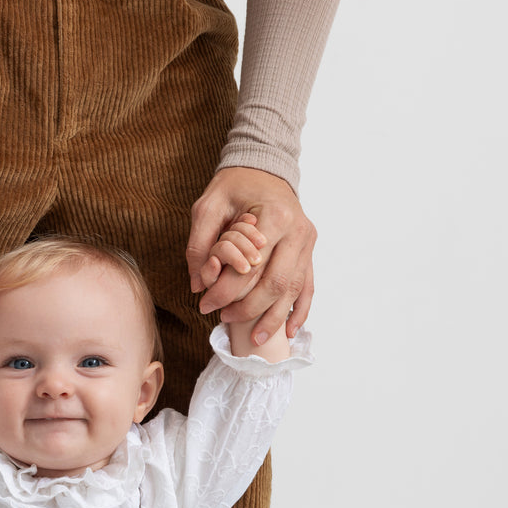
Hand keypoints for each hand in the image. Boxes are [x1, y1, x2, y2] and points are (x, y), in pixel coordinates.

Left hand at [186, 167, 316, 342]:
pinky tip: (289, 331)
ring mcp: (307, 243)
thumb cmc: (235, 186)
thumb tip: (199, 284)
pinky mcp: (309, 252)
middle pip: (276, 283)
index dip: (226, 290)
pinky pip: (307, 287)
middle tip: (223, 319)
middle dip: (249, 308)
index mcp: (275, 216)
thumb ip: (200, 244)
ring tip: (255, 339)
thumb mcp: (208, 205)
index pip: (251, 266)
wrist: (264, 168)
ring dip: (274, 318)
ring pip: (294, 290)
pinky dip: (299, 311)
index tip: (205, 303)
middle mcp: (297, 231)